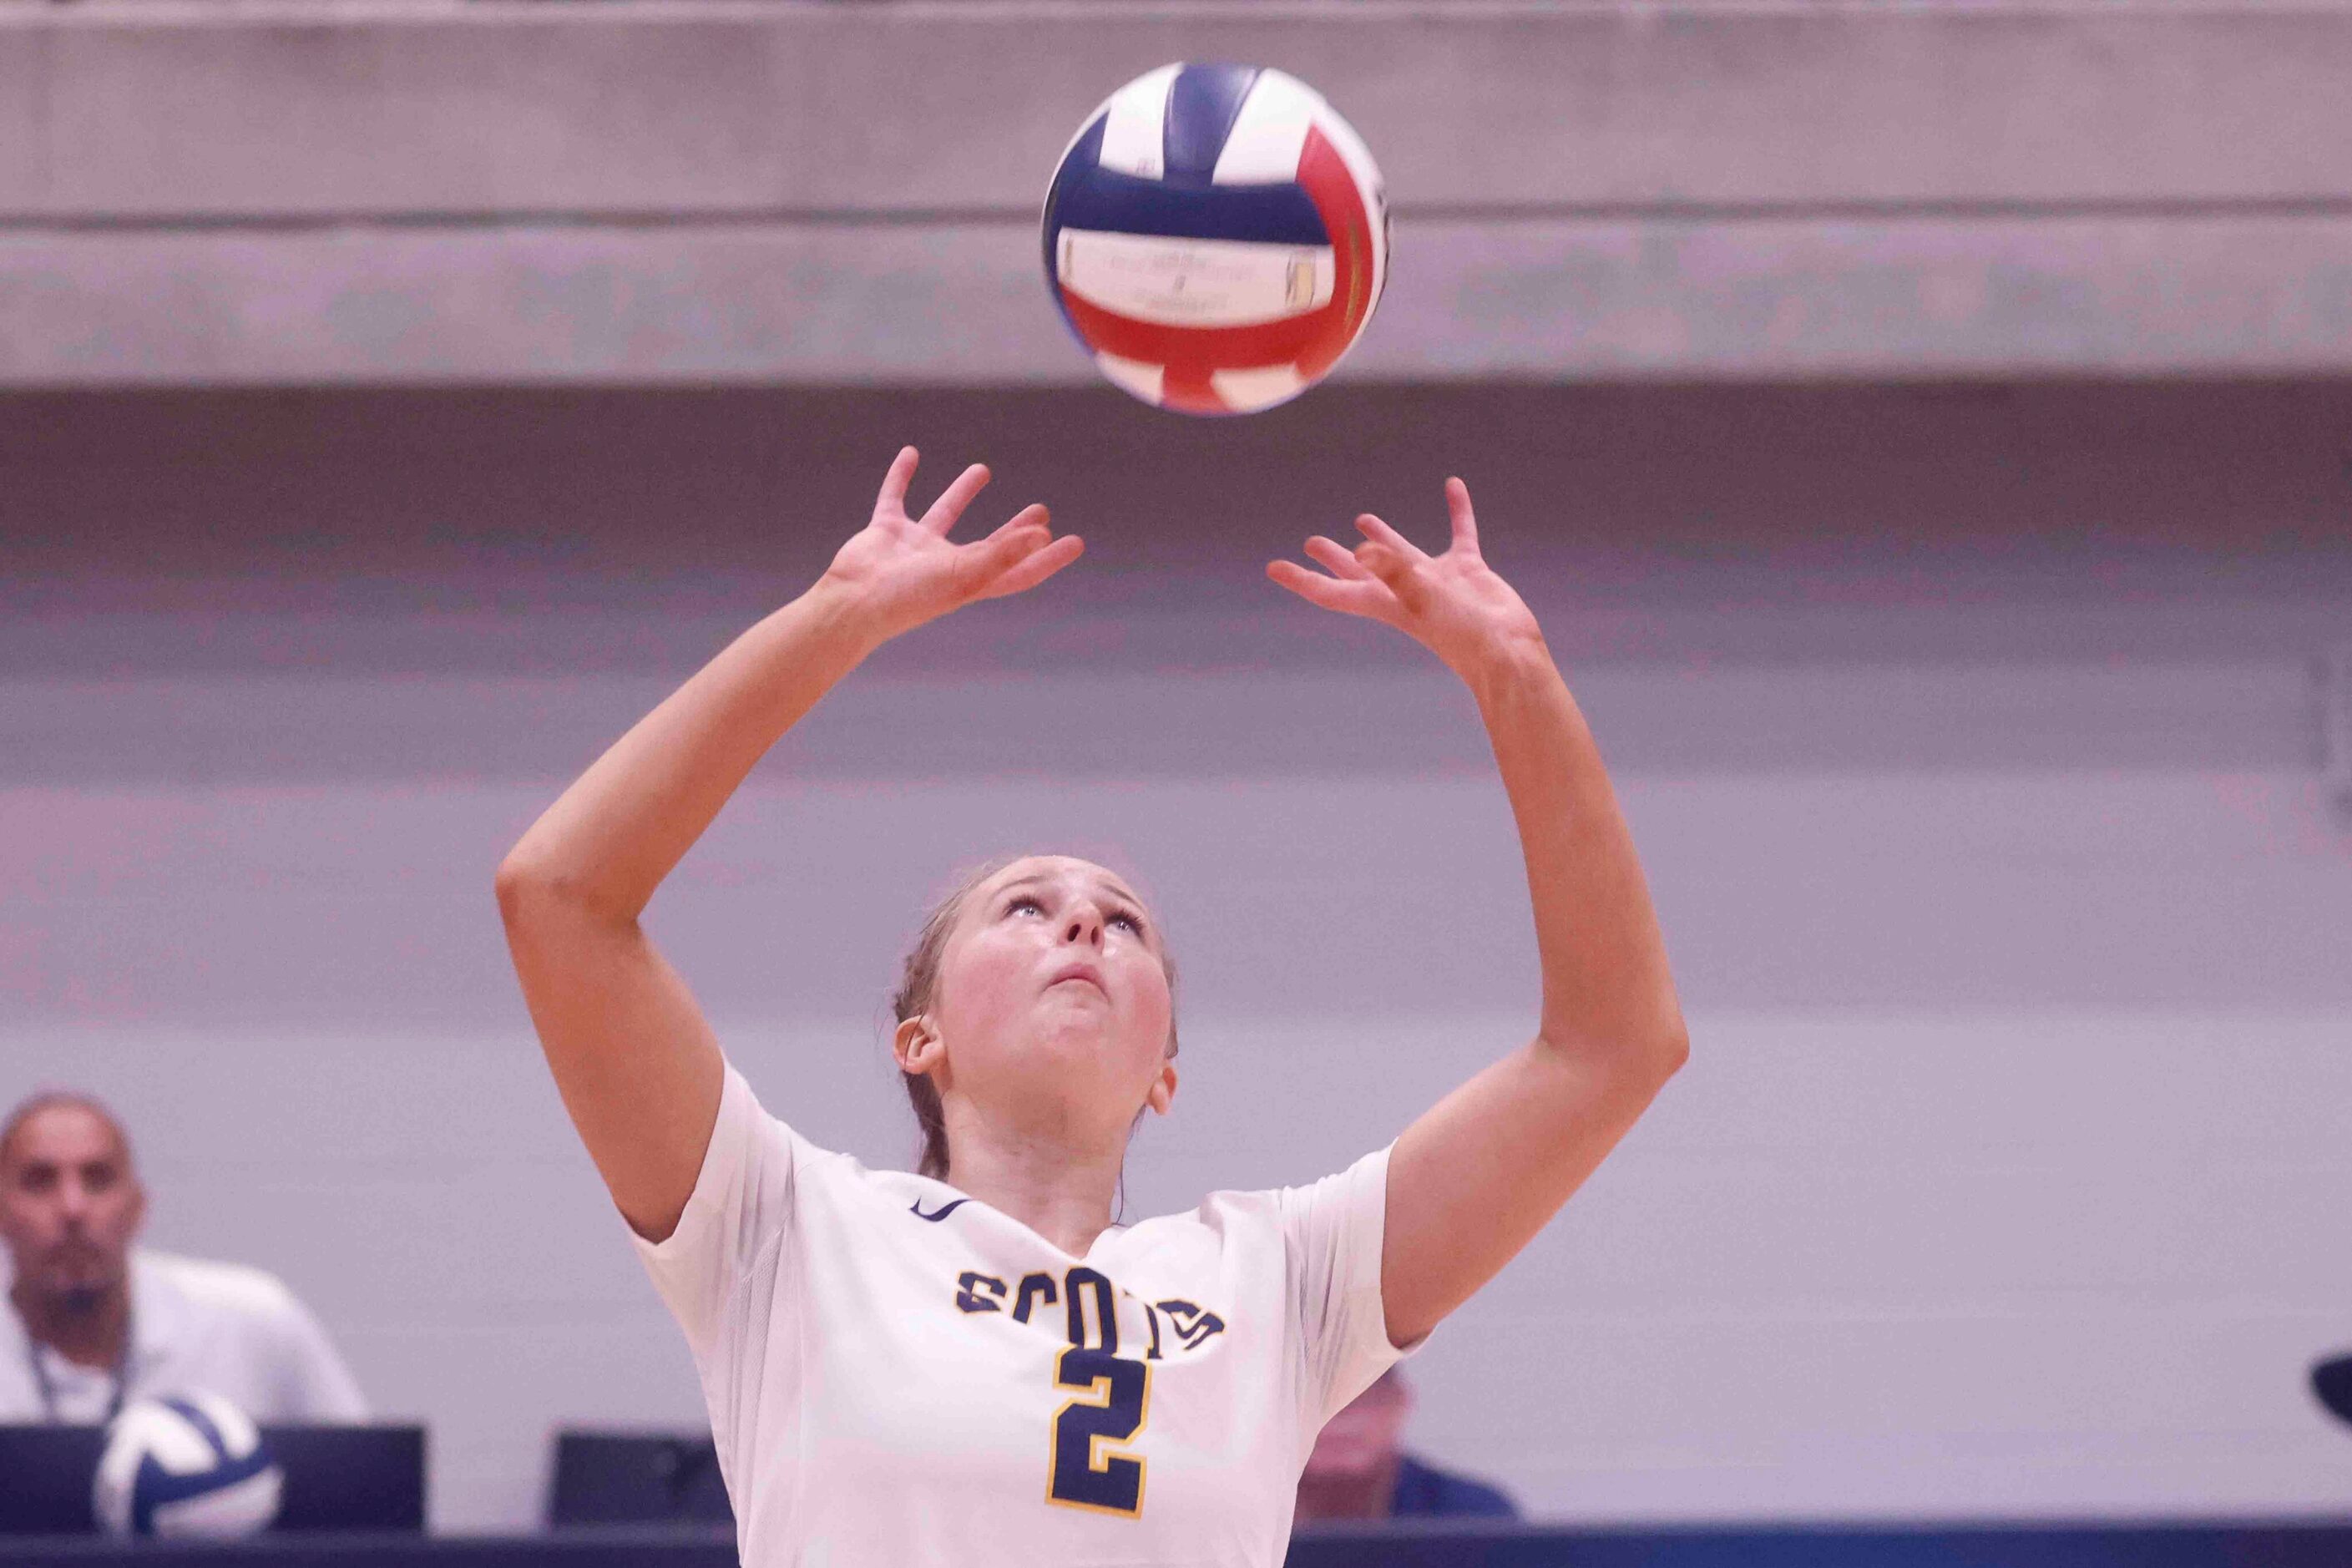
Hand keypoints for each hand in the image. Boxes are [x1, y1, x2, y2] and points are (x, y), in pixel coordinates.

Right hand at [817, 447, 1082, 645]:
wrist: (854, 602)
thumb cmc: (910, 597)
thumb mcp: (964, 574)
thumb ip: (1003, 554)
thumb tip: (1042, 535)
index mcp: (971, 581)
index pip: (1019, 569)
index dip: (1048, 558)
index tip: (1075, 541)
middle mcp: (946, 565)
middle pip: (991, 544)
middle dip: (1016, 529)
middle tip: (1041, 509)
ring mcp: (914, 548)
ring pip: (945, 513)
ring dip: (963, 492)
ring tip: (983, 468)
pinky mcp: (886, 531)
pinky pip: (895, 497)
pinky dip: (902, 475)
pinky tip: (911, 453)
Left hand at [1268, 478, 1544, 677]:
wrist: (1507, 649)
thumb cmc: (1461, 631)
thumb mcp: (1421, 598)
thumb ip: (1393, 572)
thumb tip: (1362, 550)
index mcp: (1384, 602)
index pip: (1333, 591)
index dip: (1302, 579)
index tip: (1273, 568)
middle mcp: (1404, 591)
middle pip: (1359, 572)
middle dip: (1334, 559)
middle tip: (1311, 543)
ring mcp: (1436, 581)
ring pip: (1402, 552)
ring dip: (1382, 536)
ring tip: (1361, 518)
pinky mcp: (1467, 570)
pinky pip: (1459, 532)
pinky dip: (1457, 509)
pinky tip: (1454, 486)